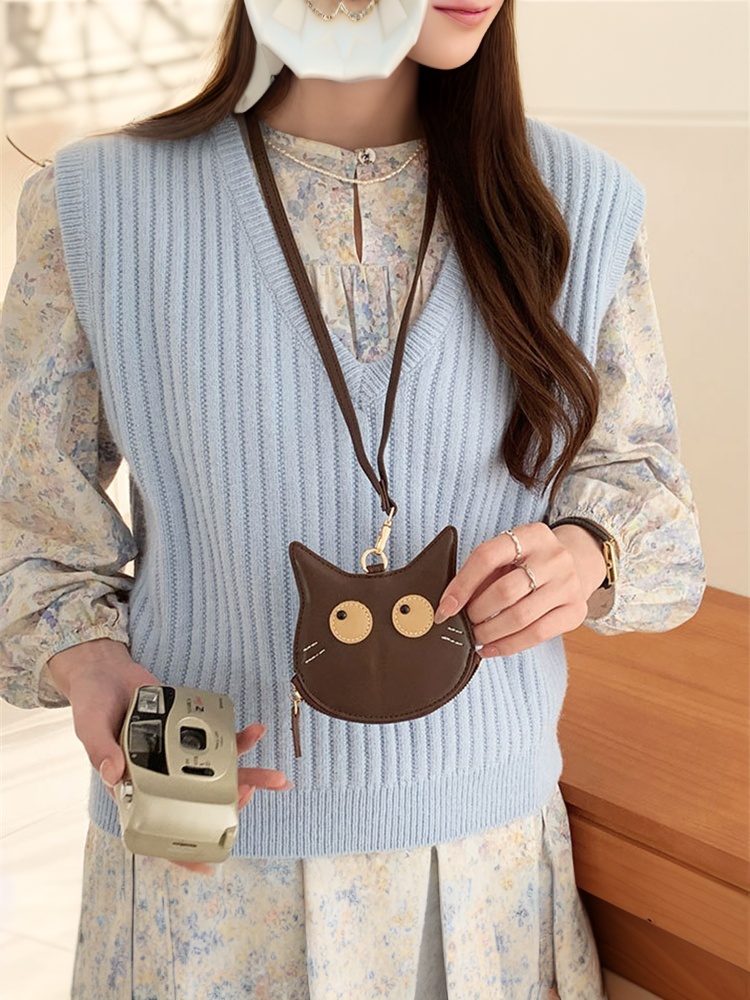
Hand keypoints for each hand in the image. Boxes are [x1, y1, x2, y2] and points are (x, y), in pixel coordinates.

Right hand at [48, 639, 291, 875]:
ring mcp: (179, 754)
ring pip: (217, 774)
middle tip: (247, 796)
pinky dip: (239, 738)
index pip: (157, 828)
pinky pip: (218, 738)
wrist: (106, 671)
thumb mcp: (89, 726)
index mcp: (134, 787)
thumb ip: (100, 749)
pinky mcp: (189, 730)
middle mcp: (161, 776)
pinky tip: (255, 732)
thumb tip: (113, 772)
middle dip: (228, 806)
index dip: (182, 852)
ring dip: (248, 775)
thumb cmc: (92, 705)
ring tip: (275, 778)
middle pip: (199, 803)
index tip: (209, 866)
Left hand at [433, 522, 606, 657]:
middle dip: (477, 612)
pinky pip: (537, 634)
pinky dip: (508, 645)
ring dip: (490, 632)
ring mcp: (569, 584)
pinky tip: (491, 648)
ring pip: (520, 616)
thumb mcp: (508, 555)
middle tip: (464, 621)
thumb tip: (450, 604)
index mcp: (531, 535)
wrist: (578, 563)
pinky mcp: (576, 611)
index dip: (462, 585)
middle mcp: (554, 557)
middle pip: (505, 591)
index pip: (487, 557)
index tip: (445, 607)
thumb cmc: (531, 561)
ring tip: (476, 636)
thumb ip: (482, 573)